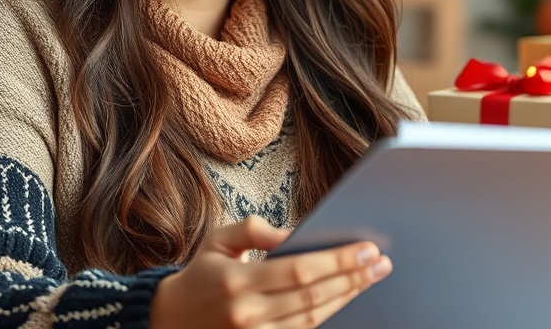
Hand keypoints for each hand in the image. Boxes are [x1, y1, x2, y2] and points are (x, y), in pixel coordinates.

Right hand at [149, 215, 390, 328]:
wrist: (170, 321)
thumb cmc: (200, 275)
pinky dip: (326, 317)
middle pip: (313, 297)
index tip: (367, 248)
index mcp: (238, 281)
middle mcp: (248, 314)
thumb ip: (256, 231)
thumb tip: (295, 232)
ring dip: (346, 297)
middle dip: (352, 277)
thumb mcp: (219, 240)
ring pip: (312, 319)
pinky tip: (345, 298)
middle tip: (380, 262)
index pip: (300, 270)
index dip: (338, 260)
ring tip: (370, 277)